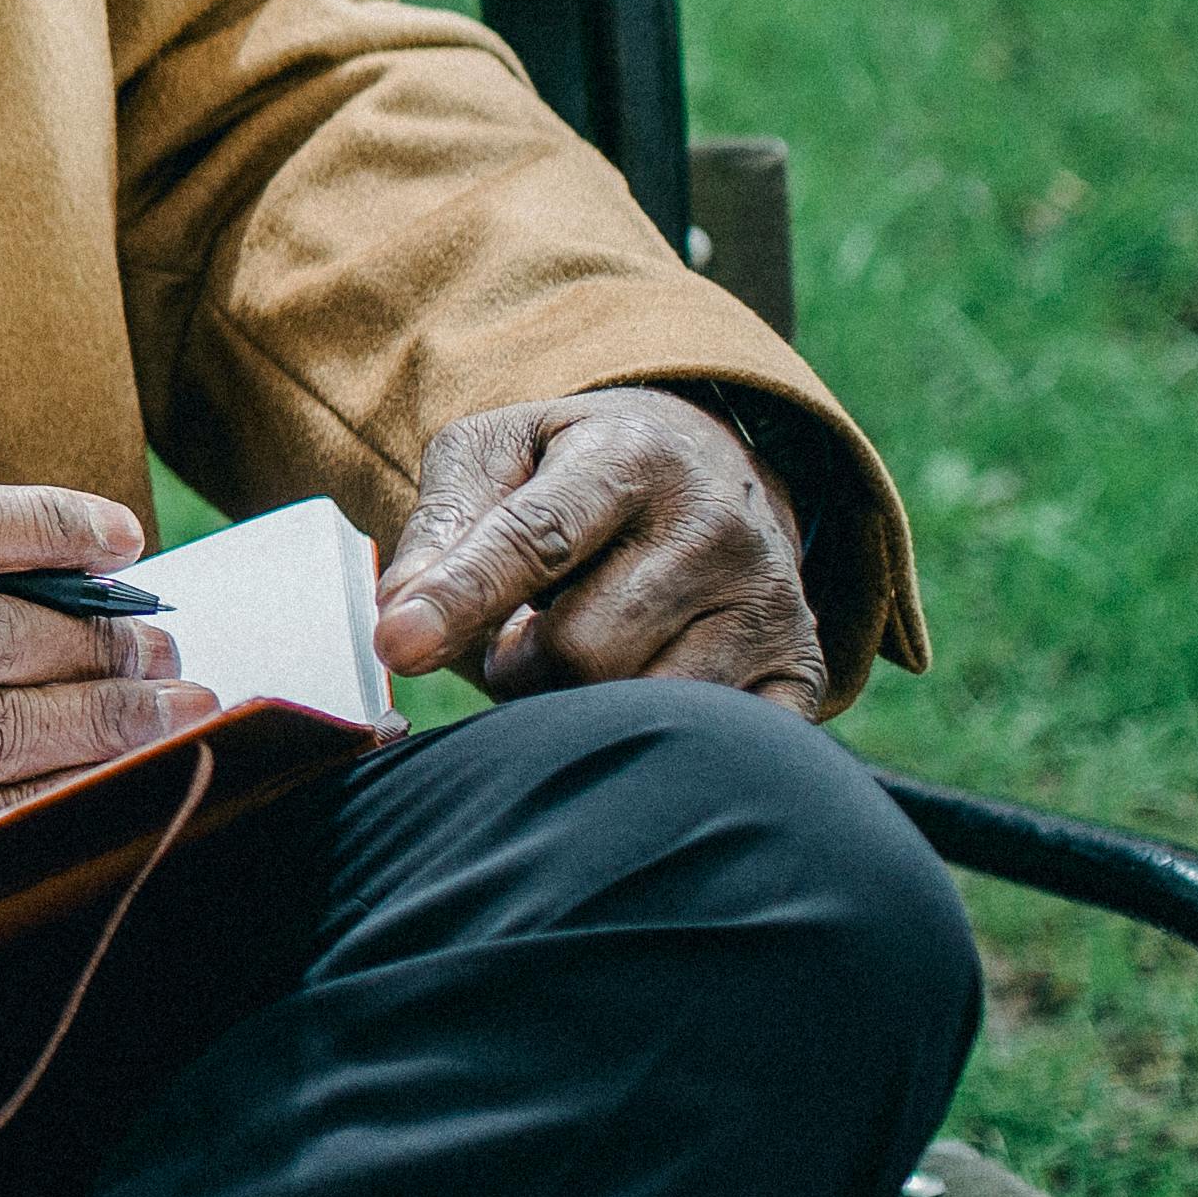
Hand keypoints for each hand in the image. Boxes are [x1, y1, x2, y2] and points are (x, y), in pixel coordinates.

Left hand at [376, 389, 836, 718]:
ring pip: (637, 703)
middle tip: (530, 626)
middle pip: (581, 648)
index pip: (536, 539)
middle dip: (523, 657)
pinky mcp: (800, 670)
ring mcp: (769, 603)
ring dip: (579, 697)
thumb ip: (443, 525)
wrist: (709, 468)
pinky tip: (641, 679)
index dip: (462, 596)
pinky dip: (647, 729)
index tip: (398, 643)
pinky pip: (704, 741)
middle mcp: (718, 527)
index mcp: (632, 456)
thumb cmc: (574, 468)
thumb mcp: (496, 455)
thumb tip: (400, 613)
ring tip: (585, 645)